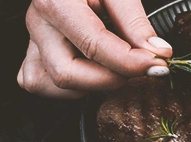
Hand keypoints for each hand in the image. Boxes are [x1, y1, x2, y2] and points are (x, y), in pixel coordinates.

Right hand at [18, 0, 173, 98]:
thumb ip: (135, 21)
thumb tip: (157, 53)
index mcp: (56, 2)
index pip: (93, 45)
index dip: (130, 62)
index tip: (156, 63)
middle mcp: (38, 23)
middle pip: (67, 73)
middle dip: (108, 78)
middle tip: (138, 66)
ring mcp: (33, 39)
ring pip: (51, 84)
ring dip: (87, 85)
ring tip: (114, 64)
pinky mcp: (33, 50)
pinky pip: (39, 82)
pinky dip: (69, 85)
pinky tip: (91, 69)